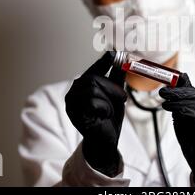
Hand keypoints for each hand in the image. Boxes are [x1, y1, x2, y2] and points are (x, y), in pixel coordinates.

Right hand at [65, 51, 126, 176]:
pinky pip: (93, 102)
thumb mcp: (116, 95)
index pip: (92, 70)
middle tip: (122, 99)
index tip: (113, 53)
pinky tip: (102, 117)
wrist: (106, 141)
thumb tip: (123, 59)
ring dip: (108, 101)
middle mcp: (73, 93)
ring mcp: (72, 103)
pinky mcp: (74, 113)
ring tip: (108, 111)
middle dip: (112, 88)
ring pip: (93, 89)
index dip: (102, 62)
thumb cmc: (109, 118)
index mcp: (82, 87)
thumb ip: (117, 78)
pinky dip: (104, 109)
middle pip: (94, 78)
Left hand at [160, 73, 194, 186]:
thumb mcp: (185, 114)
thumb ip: (183, 98)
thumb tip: (179, 76)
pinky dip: (188, 114)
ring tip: (166, 104)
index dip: (179, 86)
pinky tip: (177, 113)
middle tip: (163, 93)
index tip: (164, 86)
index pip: (194, 90)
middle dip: (178, 93)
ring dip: (179, 104)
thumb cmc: (194, 136)